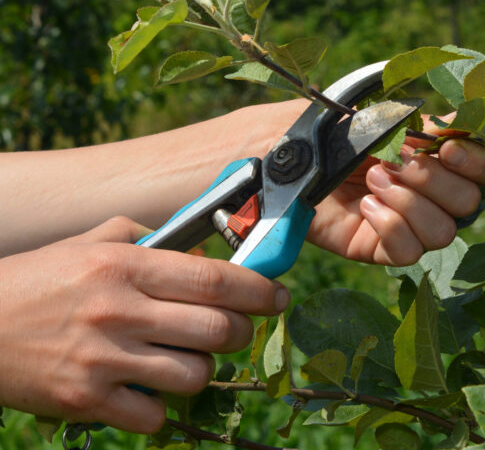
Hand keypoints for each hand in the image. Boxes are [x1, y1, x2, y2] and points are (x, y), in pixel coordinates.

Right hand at [0, 217, 288, 432]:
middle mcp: (119, 310)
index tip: (279, 296)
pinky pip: (155, 415)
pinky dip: (161, 406)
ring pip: (194, 375)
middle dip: (241, 332)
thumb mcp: (90, 242)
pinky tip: (147, 388)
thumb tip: (202, 250)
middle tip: (237, 329)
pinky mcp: (85, 401)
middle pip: (216, 329)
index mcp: (125, 265)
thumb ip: (149, 239)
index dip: (257, 290)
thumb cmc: (38, 279)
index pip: (213, 279)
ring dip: (203, 369)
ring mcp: (103, 359)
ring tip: (186, 357)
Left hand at [308, 119, 484, 265]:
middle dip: (431, 179)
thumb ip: (426, 126)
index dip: (481, 163)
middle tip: (390, 161)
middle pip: (471, 203)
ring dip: (407, 202)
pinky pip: (408, 252)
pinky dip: (389, 226)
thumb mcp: (381, 117)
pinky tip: (364, 206)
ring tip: (371, 181)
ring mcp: (410, 224)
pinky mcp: (382, 249)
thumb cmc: (334, 129)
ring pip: (444, 233)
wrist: (285, 153)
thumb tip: (458, 136)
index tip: (448, 149)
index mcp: (442, 157)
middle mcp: (434, 194)